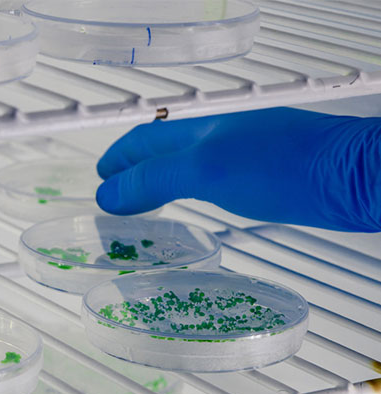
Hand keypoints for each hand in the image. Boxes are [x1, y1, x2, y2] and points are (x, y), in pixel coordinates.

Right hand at [96, 107, 380, 231]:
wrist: (357, 176)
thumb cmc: (286, 167)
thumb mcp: (206, 171)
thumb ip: (155, 179)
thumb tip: (108, 194)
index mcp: (201, 131)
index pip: (145, 139)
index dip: (118, 159)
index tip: (100, 177)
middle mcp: (222, 138)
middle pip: (165, 149)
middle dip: (135, 168)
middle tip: (115, 190)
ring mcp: (248, 155)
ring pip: (190, 164)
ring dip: (162, 180)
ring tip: (146, 198)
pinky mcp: (272, 175)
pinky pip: (215, 178)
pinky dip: (192, 189)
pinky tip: (202, 200)